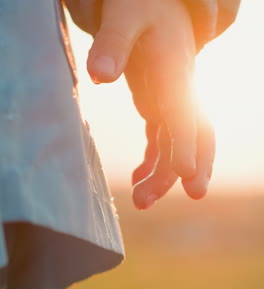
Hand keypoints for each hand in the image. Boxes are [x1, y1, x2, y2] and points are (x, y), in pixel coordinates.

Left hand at [87, 0, 214, 208]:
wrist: (155, 3)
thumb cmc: (139, 4)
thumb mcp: (124, 14)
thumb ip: (112, 43)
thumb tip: (99, 75)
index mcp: (175, 68)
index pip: (185, 110)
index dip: (186, 142)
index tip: (186, 172)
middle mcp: (180, 89)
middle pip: (197, 133)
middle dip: (197, 165)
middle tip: (195, 195)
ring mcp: (172, 101)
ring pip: (176, 145)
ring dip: (164, 175)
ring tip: (141, 202)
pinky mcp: (160, 106)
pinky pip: (160, 141)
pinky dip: (151, 163)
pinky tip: (137, 180)